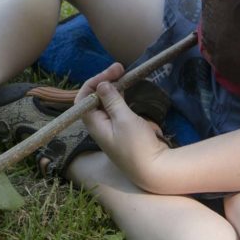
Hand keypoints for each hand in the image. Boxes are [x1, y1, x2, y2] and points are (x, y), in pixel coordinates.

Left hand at [77, 63, 169, 189]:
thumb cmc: (137, 146)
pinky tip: (129, 91)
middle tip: (121, 68)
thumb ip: (112, 100)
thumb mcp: (124, 119)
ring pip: (107, 103)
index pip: (84, 97)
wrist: (154, 170)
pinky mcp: (124, 131)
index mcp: (94, 124)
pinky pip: (118, 110)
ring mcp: (112, 128)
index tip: (112, 73)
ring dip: (114, 88)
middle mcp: (99, 126)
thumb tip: (101, 85)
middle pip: (95, 98)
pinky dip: (122, 98)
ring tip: (125, 75)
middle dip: (105, 81)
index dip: (95, 81)